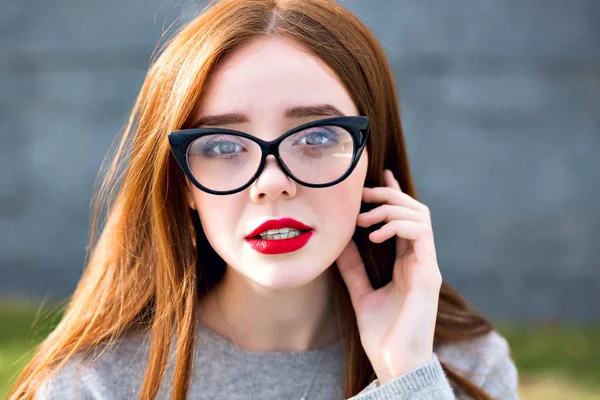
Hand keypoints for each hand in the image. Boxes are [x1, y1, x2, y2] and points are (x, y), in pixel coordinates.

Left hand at [336, 169, 441, 384]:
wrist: (394, 365)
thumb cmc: (382, 335)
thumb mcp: (360, 293)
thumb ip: (352, 267)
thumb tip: (338, 241)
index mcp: (406, 263)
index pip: (404, 219)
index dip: (394, 194)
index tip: (379, 175)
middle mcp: (420, 260)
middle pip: (415, 210)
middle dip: (390, 195)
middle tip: (364, 195)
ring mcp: (427, 265)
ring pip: (421, 216)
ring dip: (391, 209)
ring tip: (364, 219)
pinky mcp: (429, 274)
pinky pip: (421, 235)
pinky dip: (397, 226)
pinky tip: (373, 236)